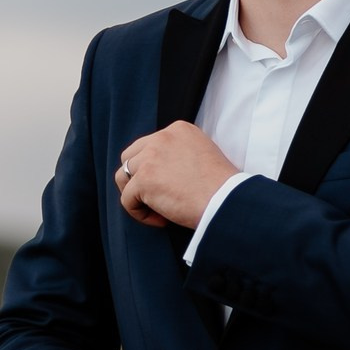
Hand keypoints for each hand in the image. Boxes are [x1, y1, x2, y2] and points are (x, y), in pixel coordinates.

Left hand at [117, 122, 236, 229]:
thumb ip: (179, 154)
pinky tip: (161, 220)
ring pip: (123, 177)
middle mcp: (162, 138)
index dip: (153, 169)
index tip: (170, 187)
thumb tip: (158, 171)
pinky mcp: (144, 179)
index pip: (149, 145)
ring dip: (135, 196)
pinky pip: (127, 199)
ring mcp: (150, 157)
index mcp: (178, 129)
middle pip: (130, 157)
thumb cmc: (221, 187)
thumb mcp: (202, 154)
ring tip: (156, 210)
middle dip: (136, 179)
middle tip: (154, 198)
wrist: (227, 200)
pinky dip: (139, 214)